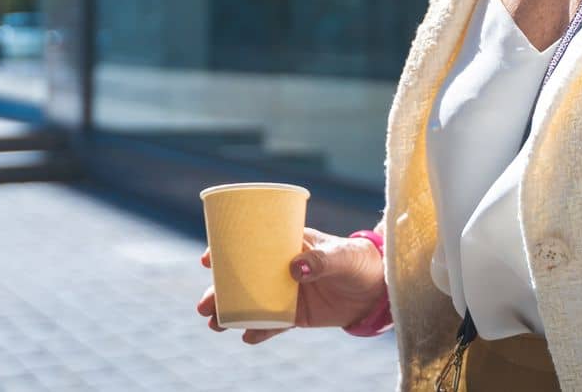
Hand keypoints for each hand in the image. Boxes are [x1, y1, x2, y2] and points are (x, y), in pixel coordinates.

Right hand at [195, 227, 385, 345]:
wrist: (378, 287)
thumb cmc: (358, 259)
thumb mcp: (341, 255)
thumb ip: (320, 261)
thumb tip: (294, 268)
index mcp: (285, 244)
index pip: (249, 244)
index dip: (225, 250)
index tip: (207, 259)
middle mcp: (279, 268)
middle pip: (242, 279)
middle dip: (219, 290)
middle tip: (203, 304)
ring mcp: (286, 292)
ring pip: (251, 303)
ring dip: (230, 312)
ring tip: (214, 323)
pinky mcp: (296, 315)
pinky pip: (272, 324)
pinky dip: (259, 331)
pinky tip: (246, 337)